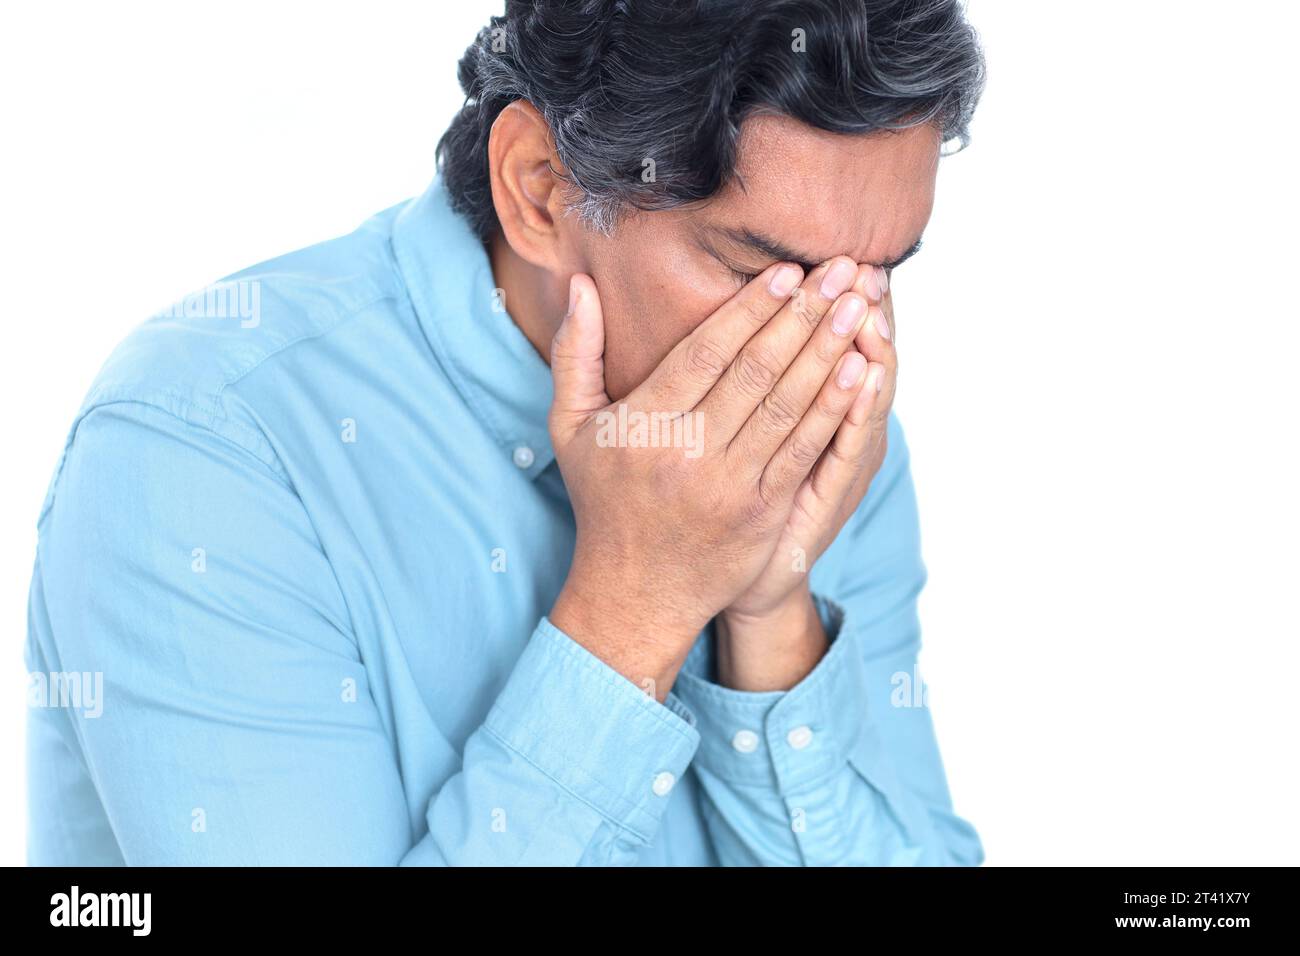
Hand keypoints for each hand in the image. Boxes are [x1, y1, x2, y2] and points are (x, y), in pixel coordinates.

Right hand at [547, 257, 873, 696]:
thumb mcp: (571, 427)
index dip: (751, 308)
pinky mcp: (762, 511)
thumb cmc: (605, 499)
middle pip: (755, 370)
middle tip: (841, 272)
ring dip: (828, 352)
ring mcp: (728, 484)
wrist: (635, 592)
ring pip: (786, 405)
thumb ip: (576, 353)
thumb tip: (582, 285)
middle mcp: (687, 451)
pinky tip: (859, 372)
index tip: (788, 272)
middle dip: (804, 316)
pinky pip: (803, 449)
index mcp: (644, 423)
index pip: (706, 351)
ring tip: (859, 308)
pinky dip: (834, 408)